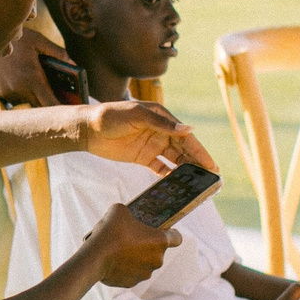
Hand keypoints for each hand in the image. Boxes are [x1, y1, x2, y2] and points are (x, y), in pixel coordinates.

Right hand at [0, 26, 71, 106]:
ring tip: (31, 82)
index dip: (61, 109)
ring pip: (23, 101)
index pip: (51, 104)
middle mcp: (18, 89)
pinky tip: (13, 76)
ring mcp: (4, 92)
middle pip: (38, 106)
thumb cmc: (13, 36)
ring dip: (29, 96)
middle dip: (46, 103)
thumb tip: (74, 64)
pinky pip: (9, 95)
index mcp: (33, 78)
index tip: (70, 112)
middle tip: (56, 98)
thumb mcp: (37, 40)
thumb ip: (58, 53)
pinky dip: (14, 90)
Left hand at [83, 100, 215, 172]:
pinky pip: (160, 168)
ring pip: (174, 159)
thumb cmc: (111, 116)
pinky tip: (177, 184)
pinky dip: (169, 175)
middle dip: (197, 163)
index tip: (211, 165)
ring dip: (185, 170)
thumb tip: (189, 129)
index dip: (199, 151)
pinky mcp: (143, 157)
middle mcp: (160, 131)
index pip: (185, 136)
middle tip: (210, 178)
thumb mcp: (137, 115)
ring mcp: (152, 145)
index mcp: (162, 118)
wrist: (88, 129)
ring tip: (197, 184)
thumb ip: (162, 123)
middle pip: (183, 149)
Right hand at [86, 204, 177, 287]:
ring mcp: (145, 273)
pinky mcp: (132, 283)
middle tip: (131, 238)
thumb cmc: (110, 232)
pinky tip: (114, 261)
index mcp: (160, 241)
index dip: (171, 233)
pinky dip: (126, 268)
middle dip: (147, 245)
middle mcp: (157, 260)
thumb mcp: (119, 211)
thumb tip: (127, 217)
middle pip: (157, 251)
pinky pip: (132, 273)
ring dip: (136, 257)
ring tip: (120, 250)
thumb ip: (129, 214)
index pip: (177, 238)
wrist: (94, 257)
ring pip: (144, 263)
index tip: (162, 231)